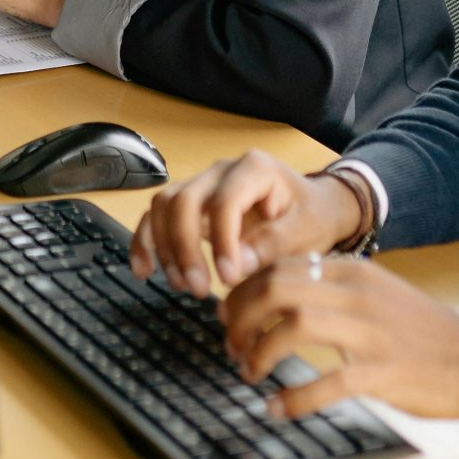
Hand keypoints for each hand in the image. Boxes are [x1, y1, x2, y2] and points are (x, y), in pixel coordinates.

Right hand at [128, 148, 360, 297]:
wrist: (314, 207)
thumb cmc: (313, 216)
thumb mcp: (307, 230)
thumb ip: (274, 244)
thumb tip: (237, 264)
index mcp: (254, 169)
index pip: (225, 201)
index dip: (221, 241)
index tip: (228, 279)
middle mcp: (221, 170)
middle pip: (184, 200)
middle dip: (184, 248)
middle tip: (199, 289)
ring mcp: (202, 184)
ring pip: (164, 205)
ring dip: (165, 248)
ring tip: (183, 285)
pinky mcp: (191, 204)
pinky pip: (157, 215)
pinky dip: (146, 242)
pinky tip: (144, 270)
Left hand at [223, 257, 458, 419]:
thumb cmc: (421, 331)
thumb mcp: (375, 293)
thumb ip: (331, 289)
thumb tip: (275, 294)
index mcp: (352, 271)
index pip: (280, 266)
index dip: (243, 292)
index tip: (228, 316)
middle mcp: (358, 294)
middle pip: (277, 289)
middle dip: (242, 317)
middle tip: (232, 344)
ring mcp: (372, 332)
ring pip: (295, 326)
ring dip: (260, 351)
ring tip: (249, 371)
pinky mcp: (384, 372)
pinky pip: (328, 382)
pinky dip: (294, 398)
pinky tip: (276, 408)